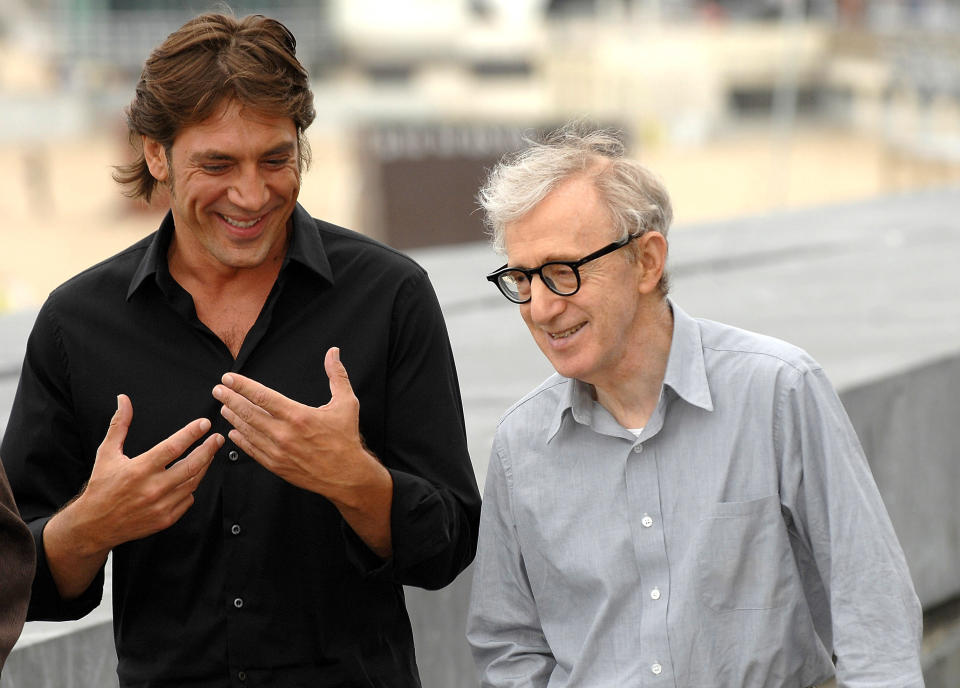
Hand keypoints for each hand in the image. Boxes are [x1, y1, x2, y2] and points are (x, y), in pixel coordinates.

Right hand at [44, 394, 221, 598]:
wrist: (95, 525)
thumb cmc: (101, 486)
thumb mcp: (106, 453)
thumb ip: (119, 425)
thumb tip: (123, 400)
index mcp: (139, 469)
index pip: (173, 448)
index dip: (191, 434)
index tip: (205, 424)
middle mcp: (153, 488)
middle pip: (191, 466)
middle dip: (208, 449)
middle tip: (218, 438)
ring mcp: (161, 506)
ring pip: (193, 482)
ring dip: (204, 466)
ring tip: (209, 453)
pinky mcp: (166, 519)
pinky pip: (188, 499)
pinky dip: (191, 487)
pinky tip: (192, 477)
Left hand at [213, 347, 392, 555]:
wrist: (346, 475)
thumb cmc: (346, 438)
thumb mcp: (346, 403)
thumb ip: (337, 375)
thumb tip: (333, 352)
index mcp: (298, 416)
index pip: (262, 396)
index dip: (242, 386)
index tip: (228, 378)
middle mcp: (284, 434)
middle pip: (248, 413)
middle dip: (230, 399)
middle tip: (218, 390)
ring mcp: (278, 451)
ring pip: (247, 431)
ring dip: (233, 418)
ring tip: (224, 407)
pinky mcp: (276, 466)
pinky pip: (252, 450)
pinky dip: (240, 440)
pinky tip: (233, 432)